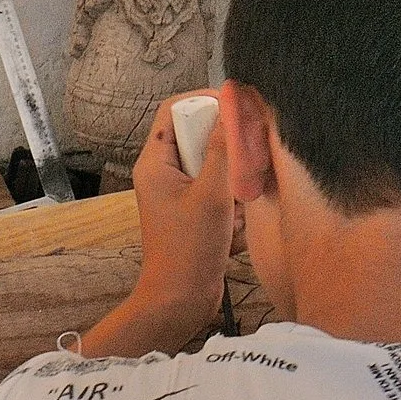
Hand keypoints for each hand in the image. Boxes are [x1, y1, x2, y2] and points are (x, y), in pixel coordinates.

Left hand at [129, 90, 235, 322]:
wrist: (180, 299)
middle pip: (197, 133)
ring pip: (212, 160)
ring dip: (231, 174)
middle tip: (246, 156)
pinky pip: (217, 185)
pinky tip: (236, 219)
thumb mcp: (211, 195)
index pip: (174, 109)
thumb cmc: (189, 250)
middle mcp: (162, 172)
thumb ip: (222, 150)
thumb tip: (231, 109)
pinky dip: (232, 195)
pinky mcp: (192, 208)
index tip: (235, 106)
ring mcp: (177, 191)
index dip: (204, 101)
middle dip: (225, 143)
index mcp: (154, 162)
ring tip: (237, 199)